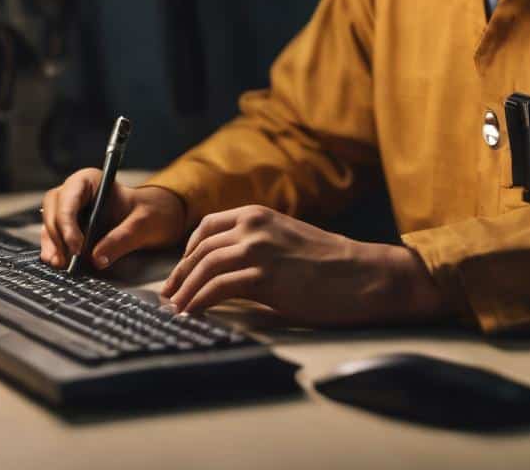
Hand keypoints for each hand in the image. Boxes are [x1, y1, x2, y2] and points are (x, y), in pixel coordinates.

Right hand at [40, 171, 186, 269]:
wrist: (151, 219)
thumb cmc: (148, 212)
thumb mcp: (142, 223)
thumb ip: (122, 237)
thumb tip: (97, 258)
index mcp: (90, 180)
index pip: (69, 197)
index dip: (68, 221)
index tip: (77, 246)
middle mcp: (75, 192)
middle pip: (54, 209)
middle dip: (57, 234)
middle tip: (66, 258)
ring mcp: (70, 208)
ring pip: (50, 223)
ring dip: (52, 244)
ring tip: (59, 263)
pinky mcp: (69, 226)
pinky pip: (55, 236)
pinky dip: (54, 249)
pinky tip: (58, 262)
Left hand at [159, 205, 446, 325]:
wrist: (361, 274)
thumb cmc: (329, 264)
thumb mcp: (286, 240)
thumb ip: (257, 245)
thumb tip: (226, 271)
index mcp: (258, 214)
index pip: (207, 227)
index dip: (188, 251)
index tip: (180, 272)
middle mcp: (253, 226)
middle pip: (200, 248)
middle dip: (179, 274)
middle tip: (168, 296)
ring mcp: (258, 249)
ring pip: (204, 267)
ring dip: (184, 291)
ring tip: (175, 310)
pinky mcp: (264, 276)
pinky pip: (218, 288)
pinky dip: (199, 302)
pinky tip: (192, 314)